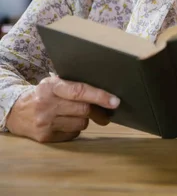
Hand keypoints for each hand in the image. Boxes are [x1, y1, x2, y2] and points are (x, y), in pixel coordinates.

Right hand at [5, 75, 119, 142]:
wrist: (17, 112)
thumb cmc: (44, 95)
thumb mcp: (55, 84)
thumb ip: (75, 86)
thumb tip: (107, 94)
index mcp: (52, 86)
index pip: (80, 91)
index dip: (100, 96)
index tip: (115, 102)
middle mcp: (47, 103)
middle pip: (84, 109)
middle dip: (99, 112)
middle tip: (106, 114)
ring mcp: (44, 122)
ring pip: (81, 123)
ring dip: (85, 120)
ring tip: (75, 115)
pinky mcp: (44, 136)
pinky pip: (72, 134)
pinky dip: (75, 129)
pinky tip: (66, 123)